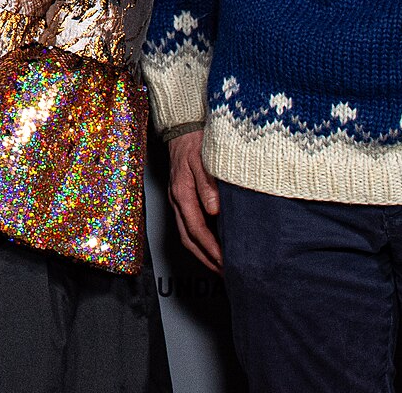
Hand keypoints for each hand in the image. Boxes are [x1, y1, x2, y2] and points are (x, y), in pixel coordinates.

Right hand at [166, 129, 221, 272]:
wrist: (181, 129)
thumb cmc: (194, 142)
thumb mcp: (203, 160)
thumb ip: (207, 184)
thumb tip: (215, 210)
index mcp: (182, 193)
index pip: (196, 230)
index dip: (211, 249)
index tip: (225, 262)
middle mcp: (177, 201)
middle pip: (188, 239)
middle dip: (206, 259)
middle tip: (224, 273)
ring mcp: (177, 201)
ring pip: (186, 236)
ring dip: (202, 254)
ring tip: (219, 266)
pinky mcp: (181, 199)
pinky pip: (188, 226)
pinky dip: (199, 241)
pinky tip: (212, 245)